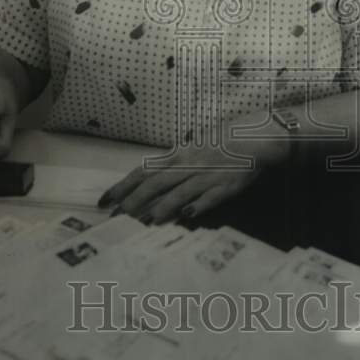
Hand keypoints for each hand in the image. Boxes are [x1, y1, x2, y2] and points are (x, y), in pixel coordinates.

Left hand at [98, 138, 285, 223]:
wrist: (254, 137)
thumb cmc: (222, 140)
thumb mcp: (193, 147)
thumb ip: (174, 161)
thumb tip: (151, 174)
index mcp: (178, 154)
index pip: (144, 170)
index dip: (123, 186)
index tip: (105, 200)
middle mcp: (189, 165)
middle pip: (156, 183)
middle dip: (134, 201)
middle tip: (116, 217)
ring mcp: (207, 176)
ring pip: (180, 192)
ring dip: (163, 207)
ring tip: (146, 221)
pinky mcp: (226, 186)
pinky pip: (210, 198)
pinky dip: (198, 206)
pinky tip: (187, 217)